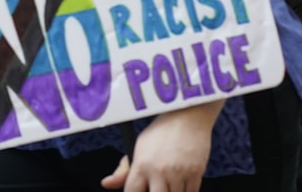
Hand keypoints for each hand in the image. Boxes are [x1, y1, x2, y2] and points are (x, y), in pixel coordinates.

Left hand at [101, 105, 217, 191]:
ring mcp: (178, 173)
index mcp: (141, 164)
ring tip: (169, 183)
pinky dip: (186, 191)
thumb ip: (124, 169)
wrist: (187, 117)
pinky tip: (181, 183)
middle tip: (156, 187)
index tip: (139, 191)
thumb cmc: (161, 133)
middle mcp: (159, 170)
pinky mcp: (195, 173)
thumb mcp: (139, 147)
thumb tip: (106, 184)